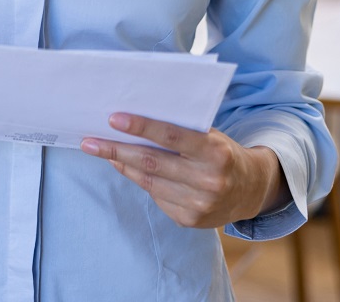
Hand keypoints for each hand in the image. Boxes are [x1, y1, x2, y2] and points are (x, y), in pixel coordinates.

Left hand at [81, 114, 288, 228]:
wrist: (250, 190)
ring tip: (100, 150)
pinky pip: (156, 196)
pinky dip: (138, 179)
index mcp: (215, 152)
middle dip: (116, 150)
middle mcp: (208, 180)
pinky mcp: (190, 220)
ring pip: (149, 181)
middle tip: (89, 141)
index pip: (172, 136)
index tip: (113, 119)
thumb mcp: (209, 135)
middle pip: (152, 162)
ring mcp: (199, 204)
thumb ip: (180, 130)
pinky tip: (124, 166)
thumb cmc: (222, 151)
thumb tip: (133, 123)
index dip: (141, 127)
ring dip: (121, 164)